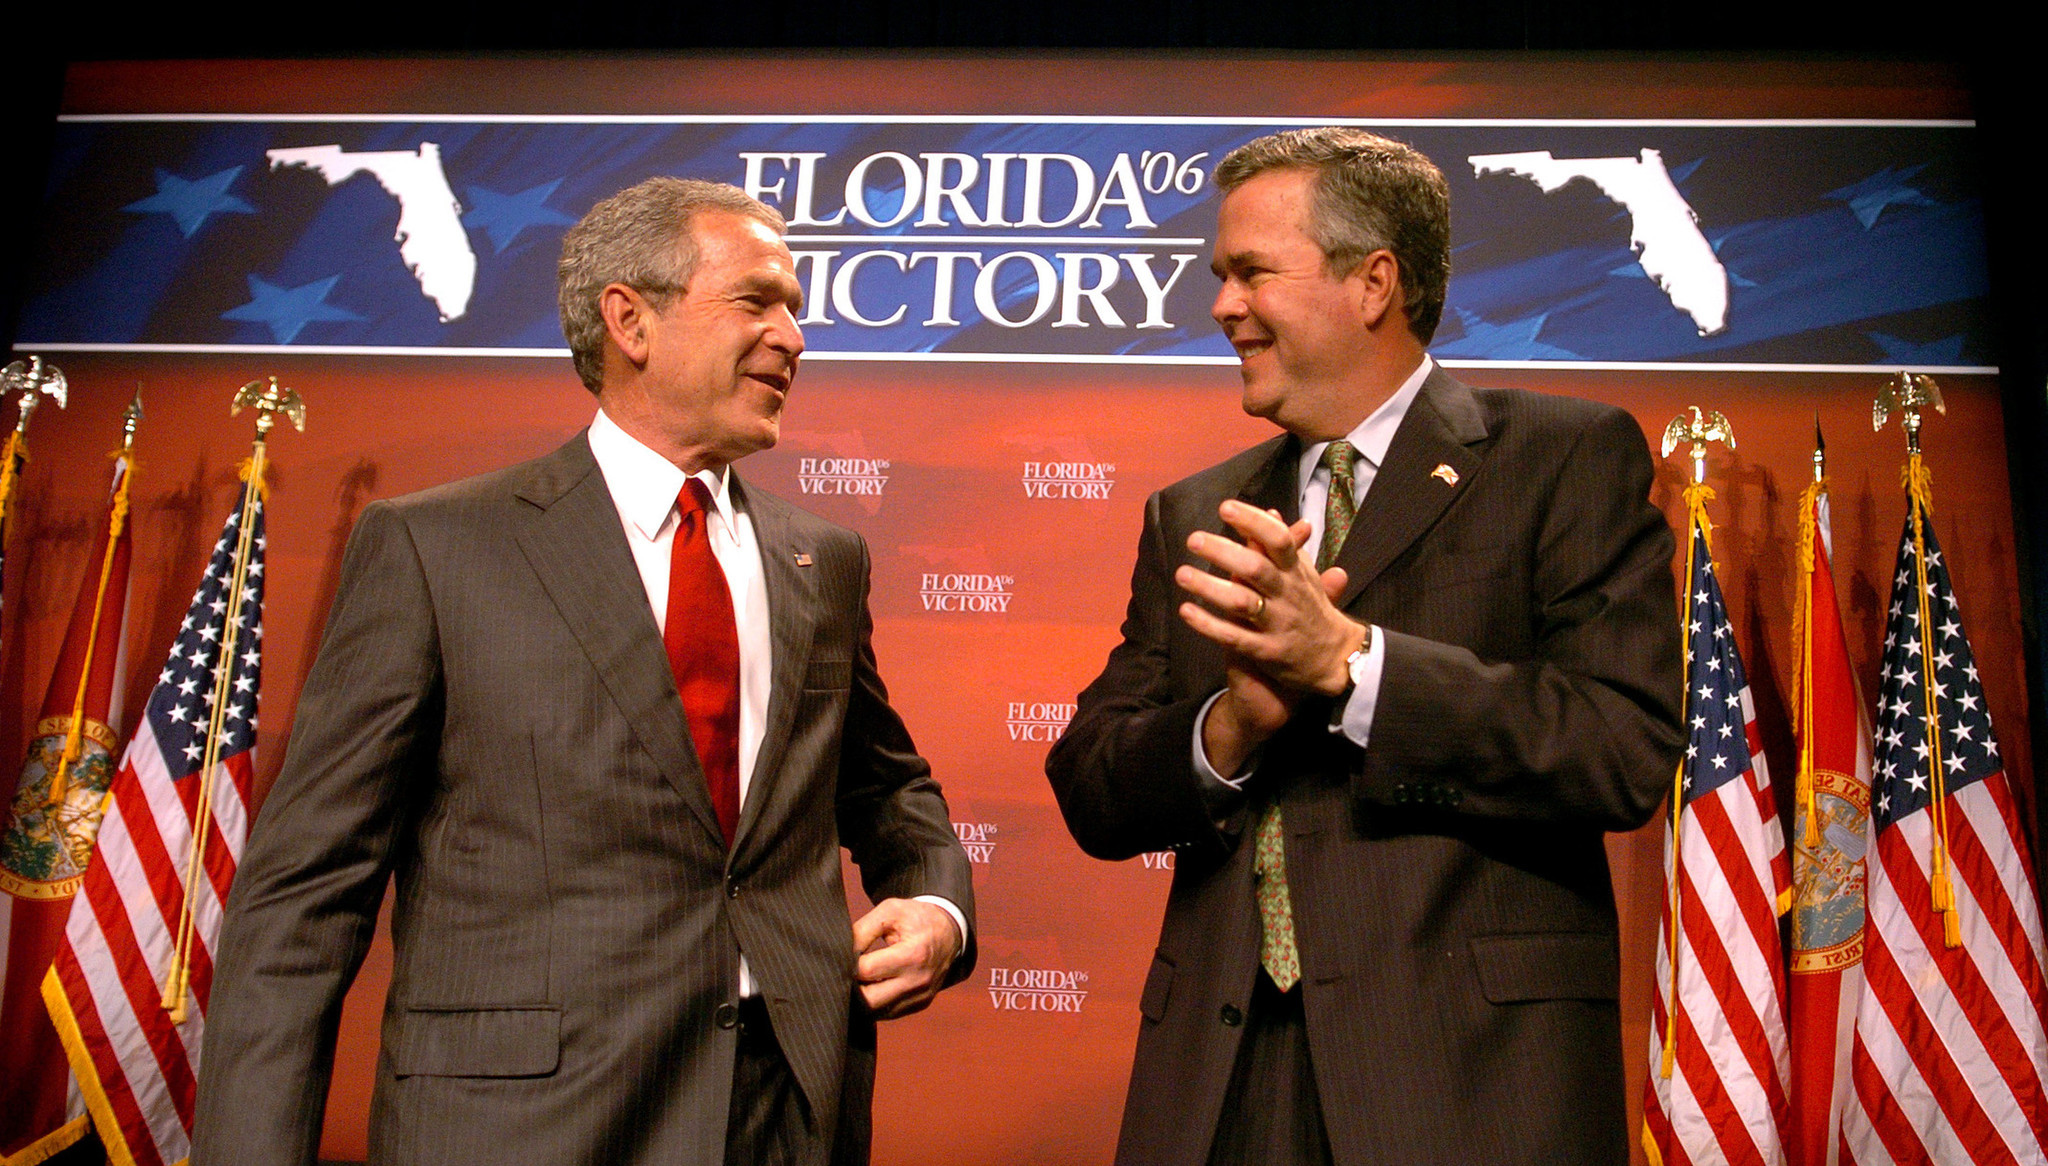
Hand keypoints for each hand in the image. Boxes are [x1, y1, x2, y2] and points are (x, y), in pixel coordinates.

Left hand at [851, 898, 961, 1019]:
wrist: (950, 932)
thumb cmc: (916, 918)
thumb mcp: (890, 911)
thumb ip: (862, 930)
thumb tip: (839, 953)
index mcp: (913, 955)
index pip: (866, 970)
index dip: (849, 963)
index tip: (844, 953)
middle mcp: (918, 981)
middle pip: (869, 1000)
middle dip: (851, 986)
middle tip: (844, 970)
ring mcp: (920, 997)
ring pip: (876, 1011)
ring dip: (861, 997)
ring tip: (857, 977)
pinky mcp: (919, 1004)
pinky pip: (887, 1012)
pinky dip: (875, 1002)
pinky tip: (870, 985)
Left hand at [1176, 499, 1363, 700]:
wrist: (1336, 658)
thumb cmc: (1311, 608)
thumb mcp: (1304, 574)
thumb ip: (1286, 545)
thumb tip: (1271, 511)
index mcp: (1295, 572)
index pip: (1278, 540)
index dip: (1253, 521)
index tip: (1225, 508)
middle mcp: (1287, 594)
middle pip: (1255, 568)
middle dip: (1224, 552)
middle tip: (1193, 539)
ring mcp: (1277, 624)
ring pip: (1241, 603)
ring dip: (1209, 588)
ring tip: (1182, 574)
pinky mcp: (1267, 651)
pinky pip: (1234, 638)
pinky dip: (1209, 625)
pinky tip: (1186, 611)